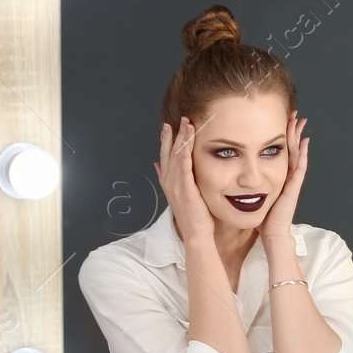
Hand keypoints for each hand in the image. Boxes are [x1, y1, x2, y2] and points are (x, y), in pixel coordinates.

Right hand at [155, 117, 216, 244]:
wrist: (195, 233)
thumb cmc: (192, 216)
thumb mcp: (179, 194)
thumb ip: (168, 179)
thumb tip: (157, 165)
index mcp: (168, 182)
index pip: (165, 156)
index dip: (166, 140)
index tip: (169, 126)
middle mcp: (169, 181)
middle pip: (169, 152)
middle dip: (174, 134)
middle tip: (180, 119)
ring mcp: (176, 185)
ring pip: (177, 156)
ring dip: (181, 138)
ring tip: (187, 124)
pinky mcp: (185, 188)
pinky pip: (184, 166)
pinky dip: (185, 152)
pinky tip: (188, 141)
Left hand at [261, 111, 308, 244]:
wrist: (271, 232)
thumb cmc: (262, 216)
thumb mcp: (253, 193)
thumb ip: (248, 182)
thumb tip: (236, 171)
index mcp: (276, 176)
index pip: (279, 150)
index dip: (280, 135)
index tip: (280, 120)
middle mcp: (286, 176)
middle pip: (291, 148)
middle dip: (292, 131)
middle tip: (294, 114)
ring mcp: (292, 180)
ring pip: (297, 154)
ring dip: (298, 137)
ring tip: (300, 122)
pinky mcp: (294, 187)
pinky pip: (300, 167)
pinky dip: (303, 154)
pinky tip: (305, 142)